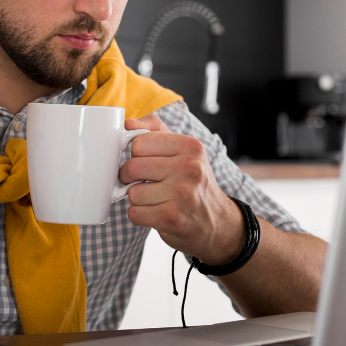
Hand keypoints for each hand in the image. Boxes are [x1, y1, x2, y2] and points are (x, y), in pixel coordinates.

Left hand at [119, 116, 245, 264]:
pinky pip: (134, 213)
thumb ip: (156, 131)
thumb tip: (128, 123)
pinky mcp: (172, 218)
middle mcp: (189, 168)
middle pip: (133, 167)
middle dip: (129, 177)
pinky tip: (155, 213)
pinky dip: (139, 215)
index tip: (143, 161)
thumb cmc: (194, 183)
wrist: (217, 222)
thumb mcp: (184, 151)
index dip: (135, 154)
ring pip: (132, 192)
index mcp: (190, 146)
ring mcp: (182, 194)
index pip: (140, 142)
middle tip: (142, 181)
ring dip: (137, 199)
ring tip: (154, 198)